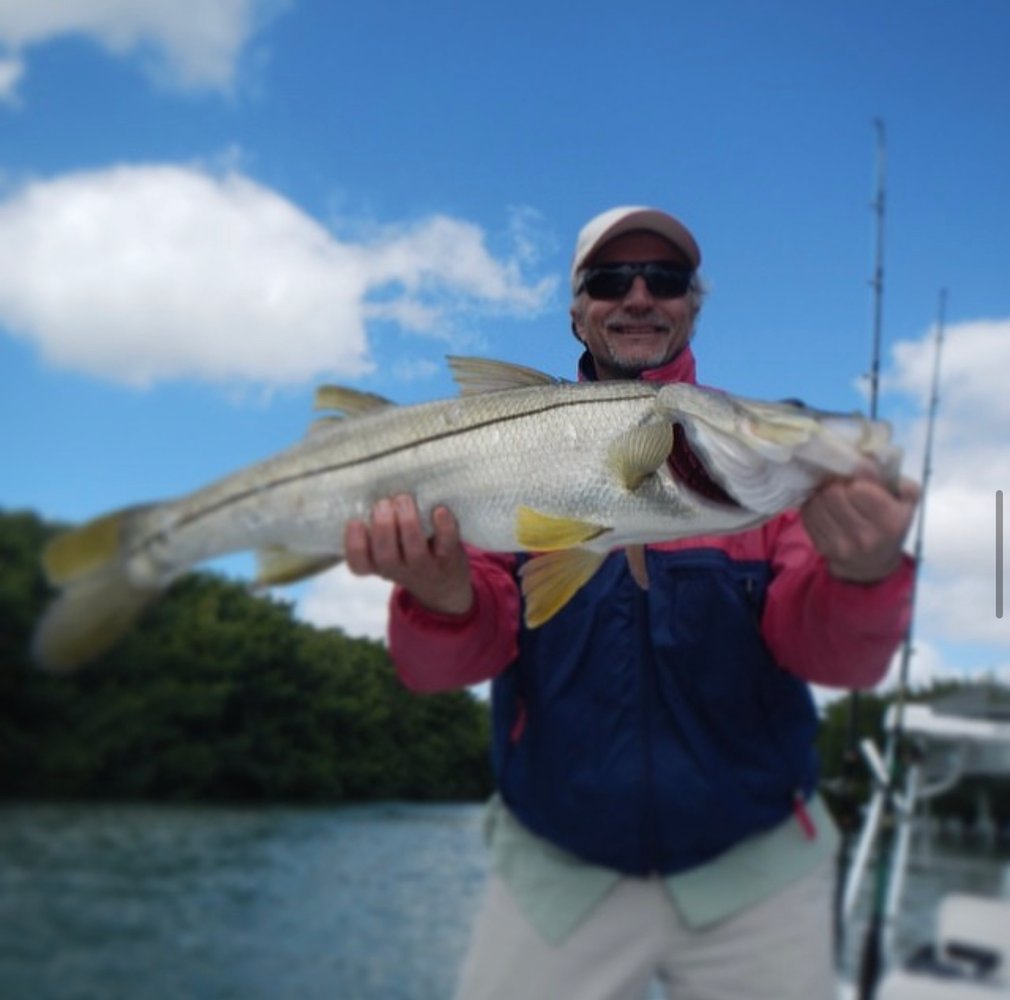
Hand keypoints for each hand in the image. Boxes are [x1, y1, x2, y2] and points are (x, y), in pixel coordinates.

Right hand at [343, 494, 473, 614]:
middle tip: (383, 504)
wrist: (445, 584)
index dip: (354, 545)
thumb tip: (370, 492)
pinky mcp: (449, 557)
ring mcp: (425, 566)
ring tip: (403, 499)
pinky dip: (444, 527)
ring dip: (408, 522)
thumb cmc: (407, 555)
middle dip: (383, 527)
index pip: (359, 564)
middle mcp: (399, 570)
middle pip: (386, 556)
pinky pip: (447, 544)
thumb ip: (377, 528)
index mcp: (377, 565)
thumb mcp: (387, 549)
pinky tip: (439, 510)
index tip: (354, 521)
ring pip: (415, 550)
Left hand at [801, 474, 919, 583]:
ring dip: (822, 492)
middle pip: (833, 494)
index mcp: (890, 522)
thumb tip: (868, 461)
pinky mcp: (822, 547)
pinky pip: (807, 514)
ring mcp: (841, 545)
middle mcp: (865, 537)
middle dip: (836, 483)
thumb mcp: (905, 500)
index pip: (858, 490)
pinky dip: (813, 504)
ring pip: (817, 502)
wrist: (872, 563)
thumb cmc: (891, 523)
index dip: (855, 477)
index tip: (857, 476)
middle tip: (841, 483)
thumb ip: (895, 478)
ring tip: (832, 493)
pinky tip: (824, 505)